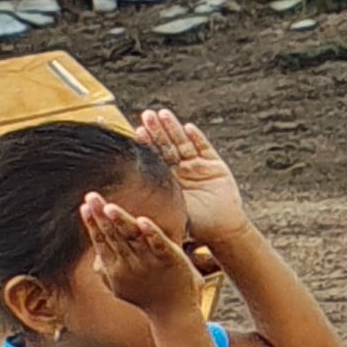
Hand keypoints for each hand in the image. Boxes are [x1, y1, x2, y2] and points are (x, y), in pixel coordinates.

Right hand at [85, 190, 206, 316]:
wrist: (173, 312)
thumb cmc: (145, 295)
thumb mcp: (119, 285)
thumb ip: (105, 269)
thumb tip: (94, 256)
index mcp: (115, 267)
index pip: (101, 241)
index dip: (93, 223)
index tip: (85, 205)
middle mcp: (130, 263)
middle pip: (113, 235)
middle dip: (101, 216)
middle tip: (91, 197)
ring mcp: (150, 262)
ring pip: (133, 237)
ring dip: (121, 222)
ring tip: (110, 208)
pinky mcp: (170, 260)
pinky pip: (159, 245)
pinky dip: (151, 233)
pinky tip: (143, 221)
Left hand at [135, 108, 250, 242]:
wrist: (222, 231)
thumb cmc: (194, 226)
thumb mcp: (169, 211)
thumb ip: (152, 201)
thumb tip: (124, 198)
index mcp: (169, 180)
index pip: (155, 157)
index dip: (148, 143)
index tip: (137, 131)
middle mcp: (182, 170)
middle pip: (168, 146)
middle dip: (158, 130)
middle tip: (147, 115)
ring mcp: (198, 166)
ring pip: (184, 143)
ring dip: (174, 128)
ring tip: (163, 114)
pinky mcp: (216, 166)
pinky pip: (205, 148)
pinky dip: (198, 138)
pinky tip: (189, 128)